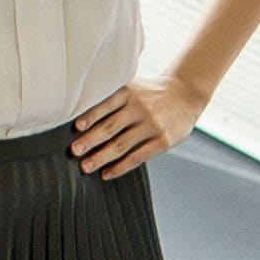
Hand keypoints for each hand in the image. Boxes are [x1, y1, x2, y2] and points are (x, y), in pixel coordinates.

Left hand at [73, 76, 207, 179]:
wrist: (185, 95)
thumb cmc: (150, 93)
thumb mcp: (133, 86)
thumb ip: (111, 96)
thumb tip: (80, 119)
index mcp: (129, 91)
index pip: (106, 104)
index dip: (91, 116)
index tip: (76, 127)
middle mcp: (140, 107)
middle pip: (111, 126)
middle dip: (91, 140)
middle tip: (74, 151)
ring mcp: (153, 125)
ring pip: (122, 144)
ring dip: (101, 157)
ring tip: (85, 167)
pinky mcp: (163, 141)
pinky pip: (138, 157)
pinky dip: (120, 167)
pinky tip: (107, 173)